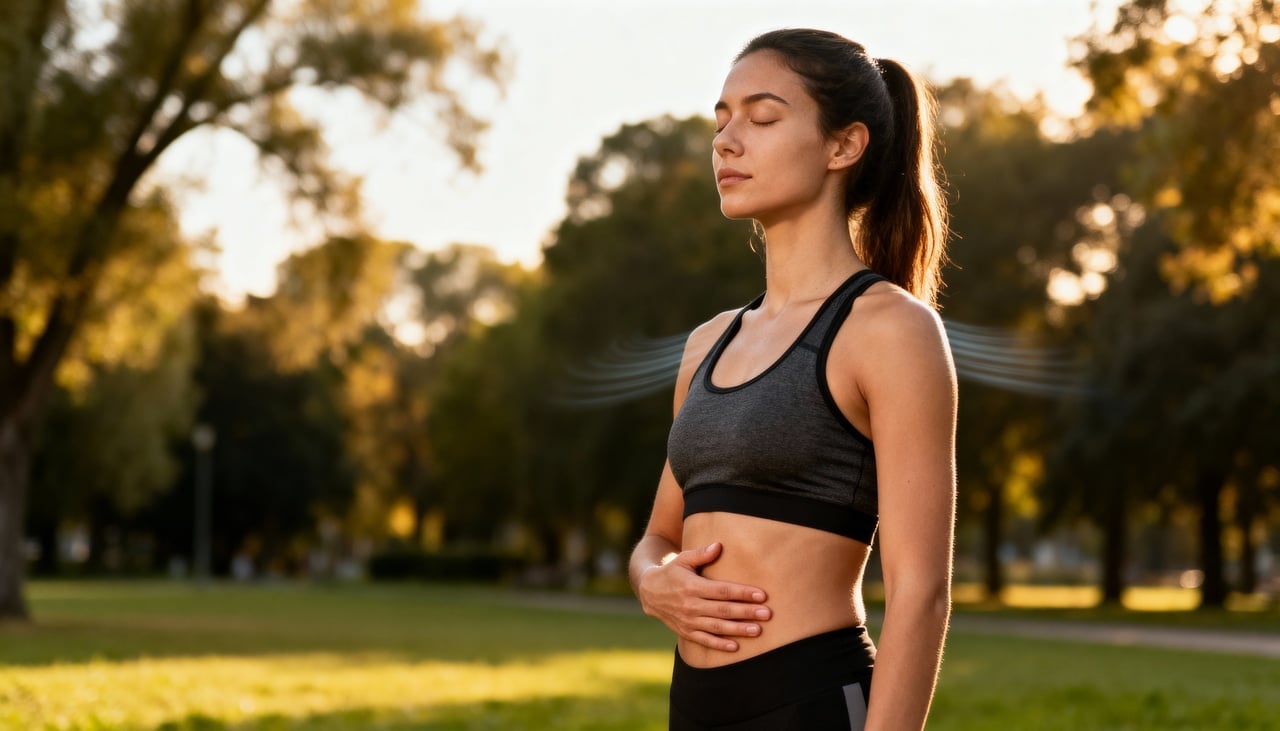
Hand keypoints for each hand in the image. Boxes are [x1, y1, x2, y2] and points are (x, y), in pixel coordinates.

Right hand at [636, 542, 771, 651]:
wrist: (649, 592)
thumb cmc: (671, 572)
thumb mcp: (682, 559)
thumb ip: (701, 554)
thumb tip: (718, 546)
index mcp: (692, 586)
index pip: (722, 591)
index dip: (742, 593)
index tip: (761, 595)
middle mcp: (691, 605)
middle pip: (724, 610)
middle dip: (747, 612)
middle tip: (767, 614)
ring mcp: (688, 620)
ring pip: (717, 627)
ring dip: (738, 629)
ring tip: (757, 630)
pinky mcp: (686, 631)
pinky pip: (704, 640)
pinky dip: (719, 644)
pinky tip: (735, 646)